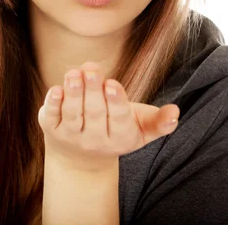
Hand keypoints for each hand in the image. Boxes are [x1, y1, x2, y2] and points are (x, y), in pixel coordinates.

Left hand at [38, 62, 179, 171]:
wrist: (83, 159)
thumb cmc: (118, 130)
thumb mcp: (141, 129)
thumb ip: (159, 122)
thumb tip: (175, 112)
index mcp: (121, 138)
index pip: (119, 119)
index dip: (115, 101)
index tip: (112, 84)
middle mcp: (95, 141)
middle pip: (95, 113)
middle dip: (93, 90)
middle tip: (92, 68)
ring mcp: (72, 137)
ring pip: (73, 114)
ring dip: (73, 93)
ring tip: (74, 73)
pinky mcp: (52, 131)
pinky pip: (51, 118)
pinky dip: (52, 104)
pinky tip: (56, 89)